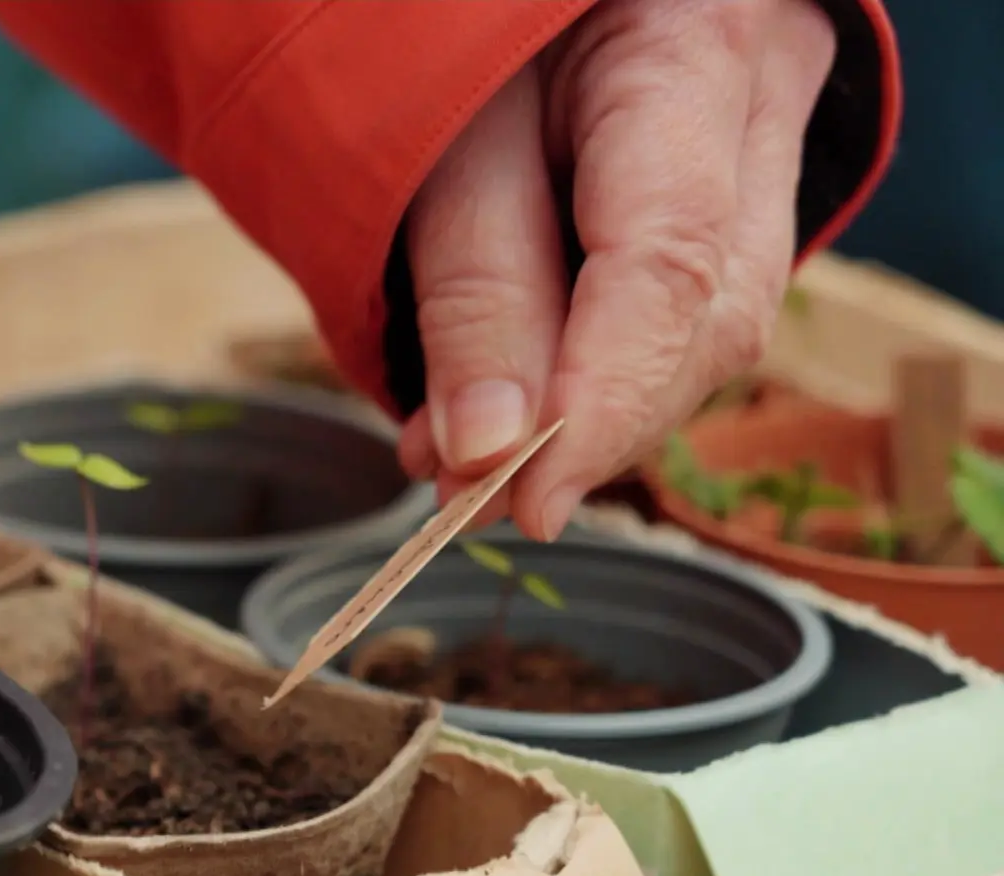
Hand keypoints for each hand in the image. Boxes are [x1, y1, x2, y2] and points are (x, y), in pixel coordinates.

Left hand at [397, 0, 836, 538]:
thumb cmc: (472, 26)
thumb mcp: (443, 129)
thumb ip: (472, 280)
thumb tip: (486, 452)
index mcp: (695, 48)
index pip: (671, 259)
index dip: (600, 401)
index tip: (526, 500)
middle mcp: (758, 102)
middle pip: (704, 317)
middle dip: (585, 428)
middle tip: (467, 494)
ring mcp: (761, 149)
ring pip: (703, 334)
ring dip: (585, 419)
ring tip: (466, 461)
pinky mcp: (732, 194)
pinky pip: (679, 314)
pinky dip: (590, 379)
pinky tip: (508, 415)